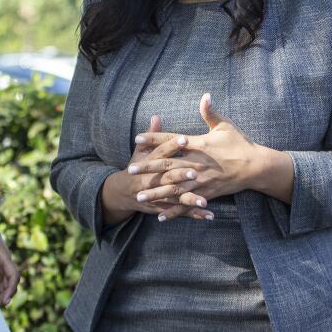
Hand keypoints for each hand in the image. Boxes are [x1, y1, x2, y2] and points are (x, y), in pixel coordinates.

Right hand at [100, 115, 214, 222]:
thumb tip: (156, 116)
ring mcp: (158, 196)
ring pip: (174, 197)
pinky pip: (180, 211)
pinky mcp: (163, 207)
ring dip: (189, 200)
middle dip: (180, 175)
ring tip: (204, 201)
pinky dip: (194, 214)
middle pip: (167, 176)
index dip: (172, 145)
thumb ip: (152, 136)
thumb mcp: (141, 151)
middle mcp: (153, 180)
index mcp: (149, 162)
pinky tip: (209, 215)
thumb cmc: (137, 167)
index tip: (186, 138)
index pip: (161, 152)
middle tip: (195, 171)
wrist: (122, 192)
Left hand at [130, 94, 263, 218]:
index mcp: (199, 144)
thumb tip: (205, 95)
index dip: (154, 139)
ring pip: (175, 188)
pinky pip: (188, 203)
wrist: (256, 166)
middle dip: (148, 168)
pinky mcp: (207, 193)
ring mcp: (202, 180)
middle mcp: (198, 163)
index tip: (137, 138)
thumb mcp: (226, 125)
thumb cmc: (240, 144)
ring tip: (139, 197)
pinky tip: (161, 216)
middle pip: (168, 166)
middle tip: (130, 171)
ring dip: (156, 193)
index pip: (172, 141)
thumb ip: (211, 112)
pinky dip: (175, 211)